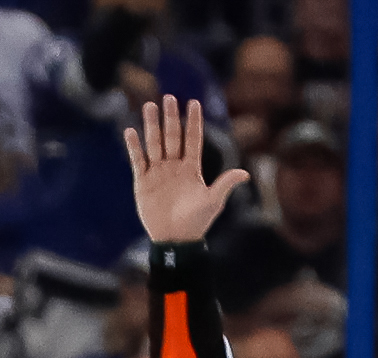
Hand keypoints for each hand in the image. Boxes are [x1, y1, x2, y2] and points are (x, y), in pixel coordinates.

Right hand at [125, 95, 249, 243]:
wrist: (175, 240)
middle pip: (172, 137)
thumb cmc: (196, 222)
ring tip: (150, 106)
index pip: (193, 139)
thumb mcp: (213, 201)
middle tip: (169, 98)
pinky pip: (138, 160)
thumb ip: (226, 184)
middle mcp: (174, 166)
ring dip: (152, 125)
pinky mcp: (143, 181)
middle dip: (171, 118)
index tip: (194, 103)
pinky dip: (134, 147)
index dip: (193, 122)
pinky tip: (131, 131)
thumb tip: (246, 173)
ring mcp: (158, 172)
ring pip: (154, 143)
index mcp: (191, 168)